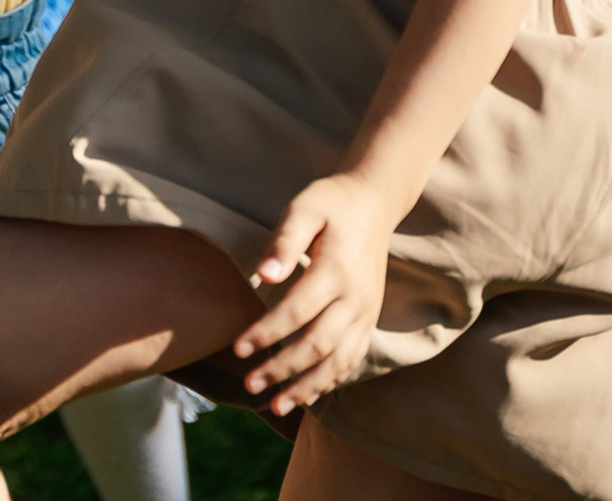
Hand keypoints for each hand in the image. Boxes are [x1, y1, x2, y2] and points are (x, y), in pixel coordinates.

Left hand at [233, 171, 397, 413]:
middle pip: (318, 344)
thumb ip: (283, 241)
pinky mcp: (369, 319)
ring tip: (277, 406)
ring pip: (339, 361)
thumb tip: (263, 274)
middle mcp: (355, 298)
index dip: (267, 333)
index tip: (238, 349)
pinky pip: (353, 359)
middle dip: (283, 368)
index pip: (298, 311)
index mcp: (336, 270)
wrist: (373, 204)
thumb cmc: (329, 204)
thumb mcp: (303, 208)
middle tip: (249, 384)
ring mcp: (366, 312)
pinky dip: (331, 381)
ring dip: (308, 386)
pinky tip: (307, 395)